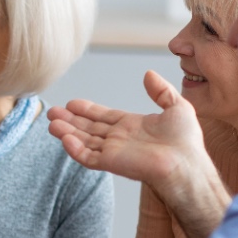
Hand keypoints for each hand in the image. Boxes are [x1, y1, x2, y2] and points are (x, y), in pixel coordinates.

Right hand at [46, 70, 208, 188]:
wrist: (185, 164)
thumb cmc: (186, 141)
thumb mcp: (177, 107)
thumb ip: (161, 91)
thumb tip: (148, 74)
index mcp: (132, 126)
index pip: (103, 117)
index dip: (87, 110)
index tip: (71, 103)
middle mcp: (120, 139)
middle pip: (89, 128)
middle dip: (70, 120)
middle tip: (52, 112)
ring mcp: (114, 152)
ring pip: (84, 141)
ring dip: (67, 132)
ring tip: (51, 123)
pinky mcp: (111, 163)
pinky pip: (88, 157)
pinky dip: (75, 149)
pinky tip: (64, 138)